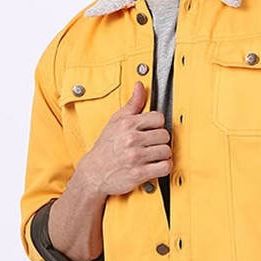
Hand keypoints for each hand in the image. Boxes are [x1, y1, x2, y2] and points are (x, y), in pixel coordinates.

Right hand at [77, 81, 171, 196]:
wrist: (93, 173)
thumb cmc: (105, 148)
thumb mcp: (115, 121)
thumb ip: (132, 104)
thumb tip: (140, 86)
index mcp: (127, 124)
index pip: (158, 118)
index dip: (157, 124)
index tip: (152, 130)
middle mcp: (132, 139)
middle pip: (164, 135)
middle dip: (160, 140)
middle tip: (153, 144)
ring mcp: (136, 157)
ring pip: (166, 151)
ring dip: (163, 155)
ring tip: (154, 155)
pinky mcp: (139, 173)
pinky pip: (164, 167)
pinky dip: (164, 167)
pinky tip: (156, 165)